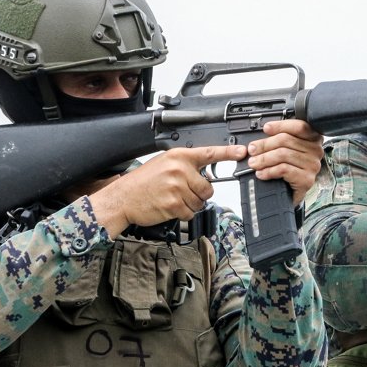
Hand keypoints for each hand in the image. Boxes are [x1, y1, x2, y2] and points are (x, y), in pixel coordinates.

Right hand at [89, 145, 245, 237]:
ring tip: (172, 198)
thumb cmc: (143, 181)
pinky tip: (169, 206)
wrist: (123, 197)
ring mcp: (177, 187)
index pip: (209, 153)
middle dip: (199, 193)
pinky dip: (183, 214)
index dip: (228, 153)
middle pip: (208, 187)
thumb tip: (207, 173)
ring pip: (200, 202)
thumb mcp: (164, 163)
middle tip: (181, 191)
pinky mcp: (174, 204)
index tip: (243, 152)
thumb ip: (185, 165)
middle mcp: (179, 170)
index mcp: (178, 156)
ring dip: (189, 204)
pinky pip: (190, 213)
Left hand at [246, 119, 324, 204]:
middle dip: (265, 145)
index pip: (299, 127)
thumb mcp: (285, 149)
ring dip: (264, 159)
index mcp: (312, 138)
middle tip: (252, 150)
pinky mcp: (306, 179)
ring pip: (283, 155)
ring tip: (254, 163)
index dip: (281, 126)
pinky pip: (284, 169)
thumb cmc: (289, 169)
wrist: (291, 193)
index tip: (266, 128)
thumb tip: (263, 134)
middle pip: (287, 140)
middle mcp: (315, 150)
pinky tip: (262, 173)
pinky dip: (269, 171)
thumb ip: (279, 139)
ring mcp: (312, 165)